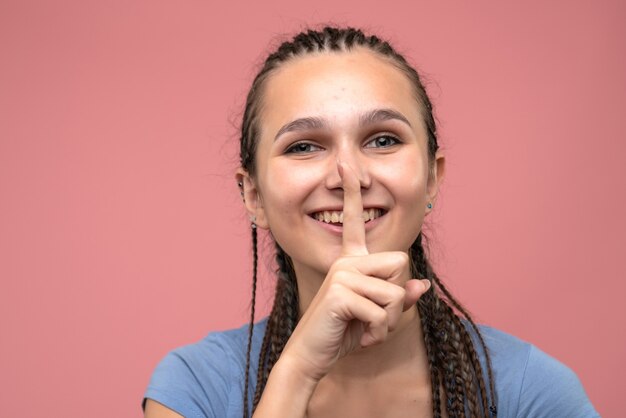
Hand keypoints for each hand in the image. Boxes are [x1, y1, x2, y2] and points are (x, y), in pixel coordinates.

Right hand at [279, 160, 430, 381]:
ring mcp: (341, 274)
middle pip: (401, 264)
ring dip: (388, 323)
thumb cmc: (343, 333)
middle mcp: (345, 261)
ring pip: (394, 293)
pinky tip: (359, 337)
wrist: (312, 355)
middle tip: (377, 320)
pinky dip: (377, 333)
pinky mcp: (339, 293)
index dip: (353, 193)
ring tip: (366, 330)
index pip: (354, 221)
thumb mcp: (376, 315)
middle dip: (397, 300)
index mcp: (351, 260)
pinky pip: (381, 313)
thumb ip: (398, 298)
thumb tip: (423, 285)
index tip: (346, 166)